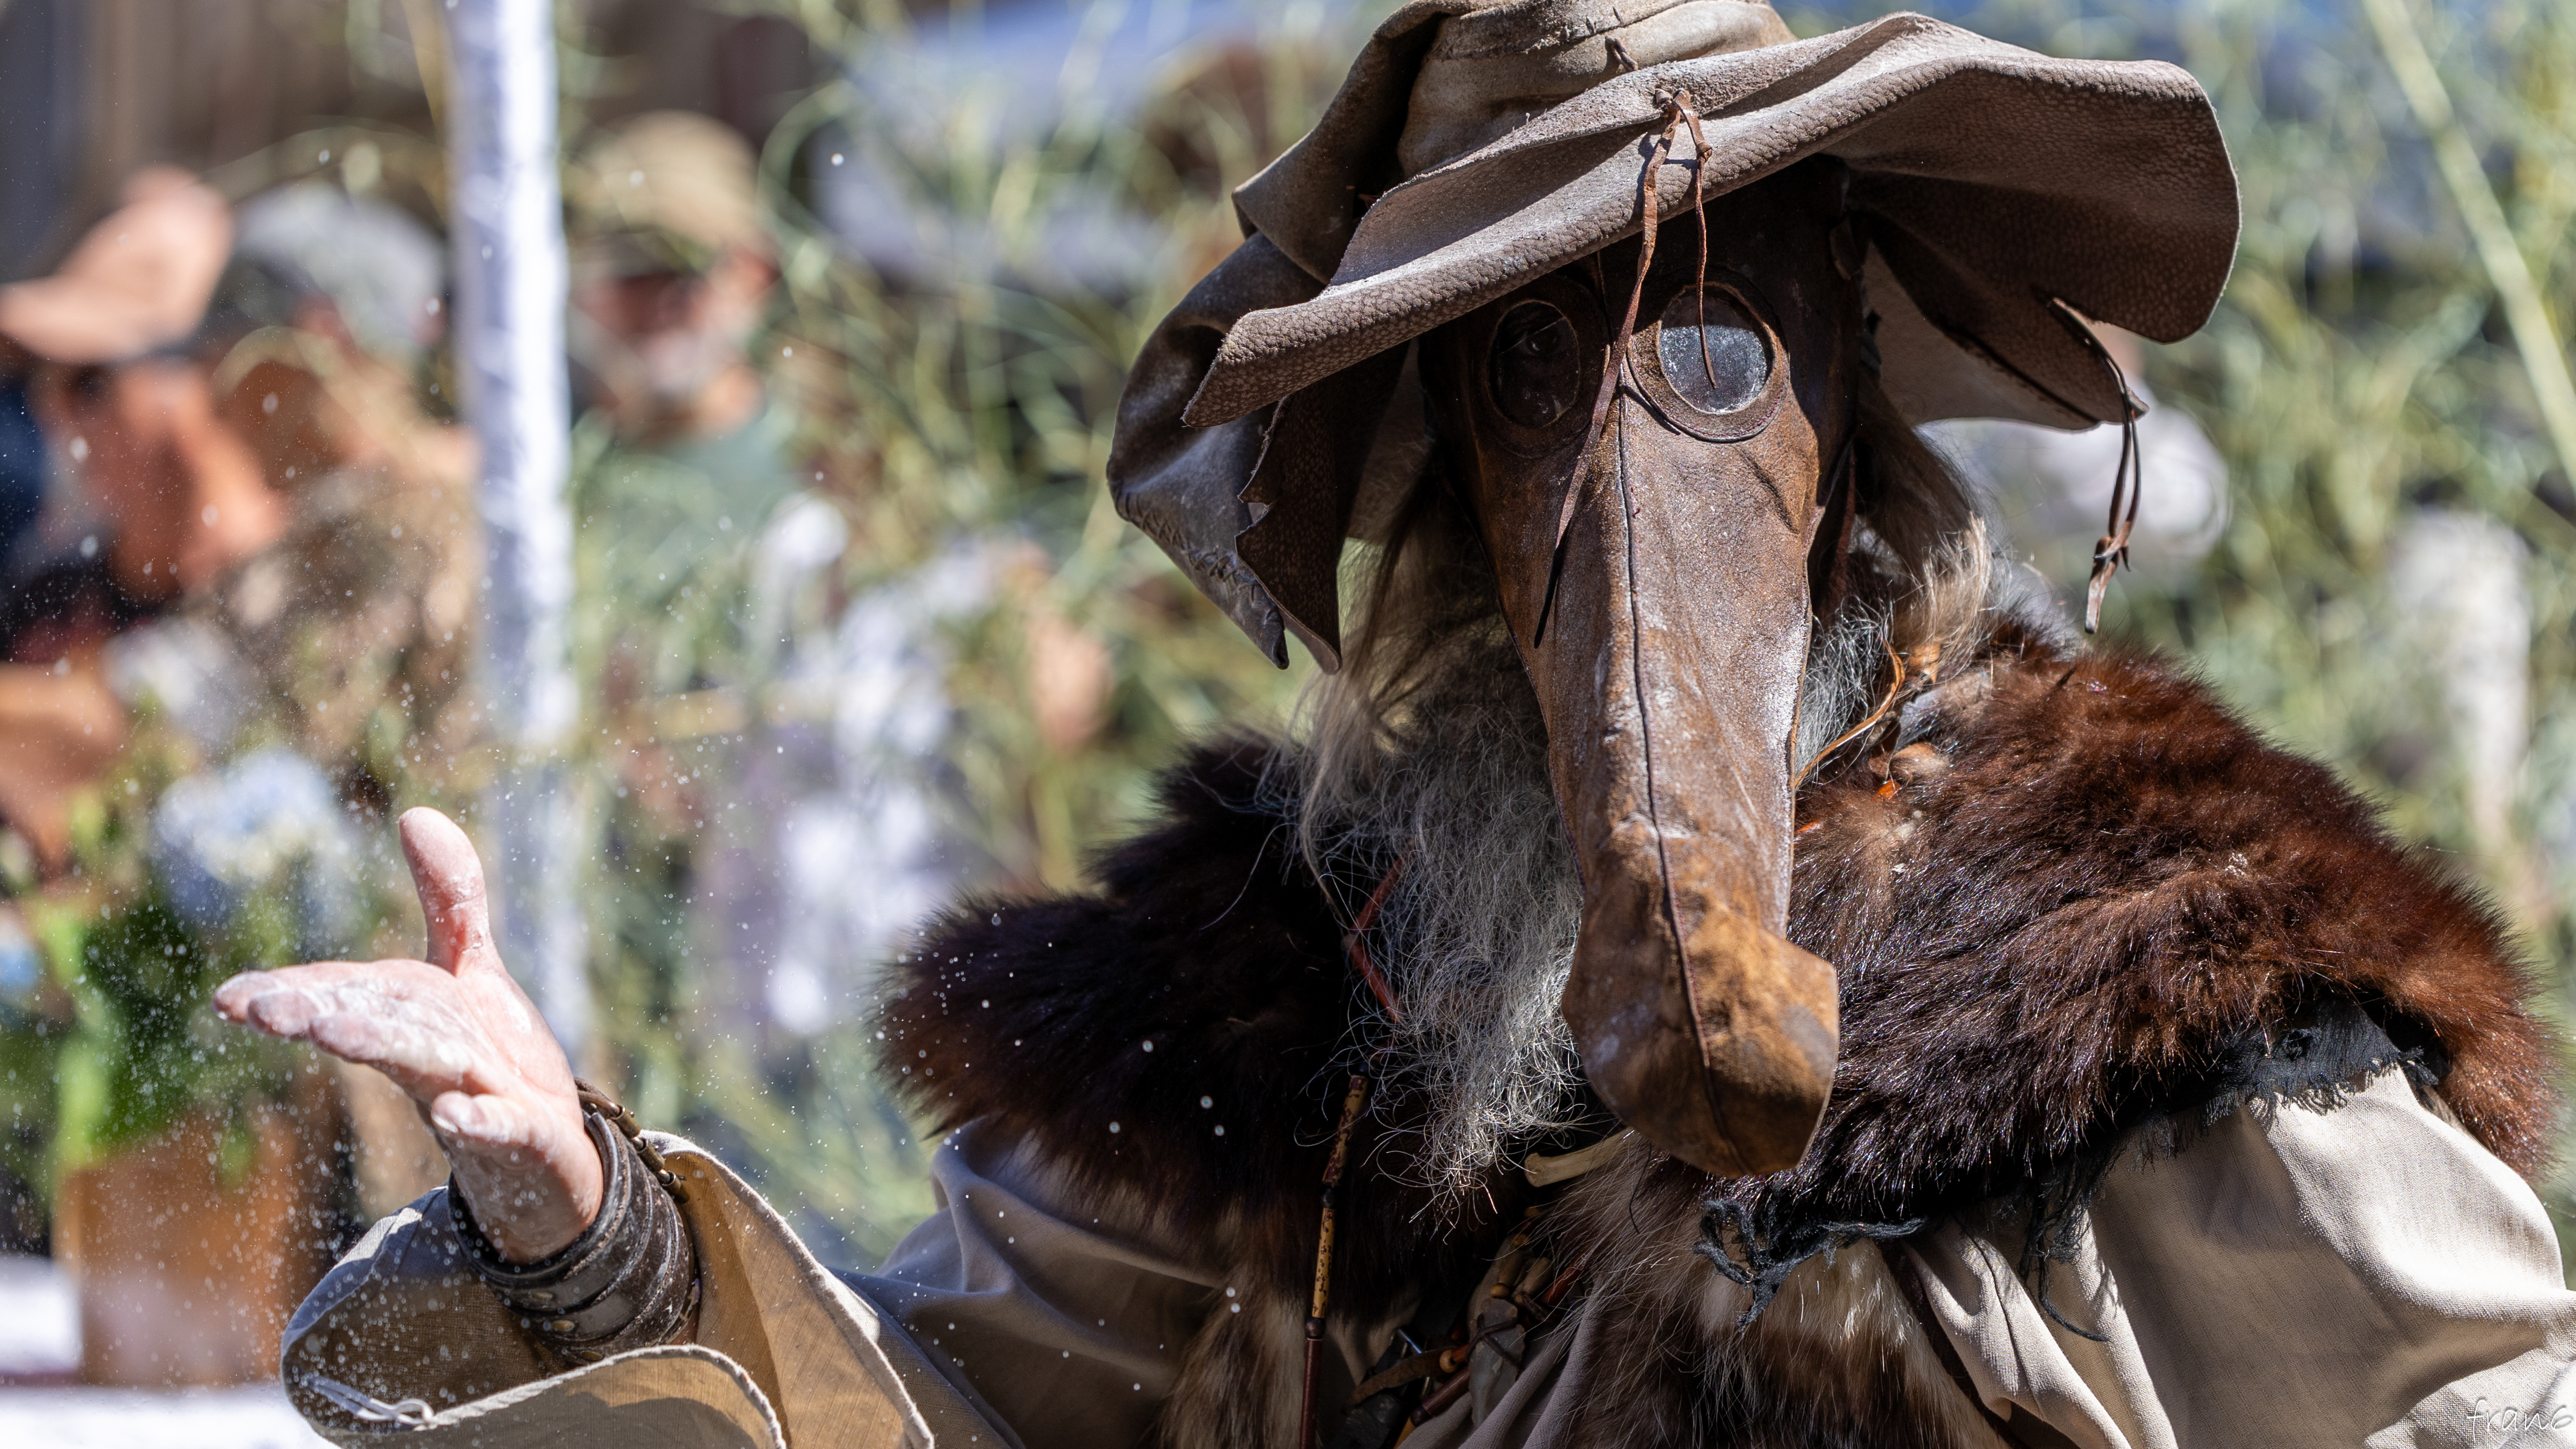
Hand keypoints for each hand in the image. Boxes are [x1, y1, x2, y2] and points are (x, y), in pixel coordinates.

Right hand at [215, 808, 602, 1260]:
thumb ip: (449, 899)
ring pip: (424, 1069)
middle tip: (258, 1009)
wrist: (546, 1157)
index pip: (346, 996)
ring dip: (379, 1049)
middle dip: (319, 1015)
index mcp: (410, 1017)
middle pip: (374, 1028)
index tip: (229, 999)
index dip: (291, 994)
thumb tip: (413, 812)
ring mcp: (477, 1098)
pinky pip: (501, 1130)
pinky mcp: (524, 1136)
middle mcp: (433, 1059)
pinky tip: (456, 1117)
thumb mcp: (473, 970)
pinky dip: (480, 1123)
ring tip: (332, 1034)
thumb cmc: (490, 1058)